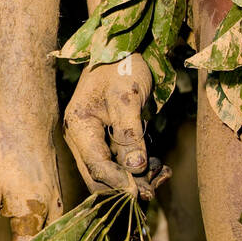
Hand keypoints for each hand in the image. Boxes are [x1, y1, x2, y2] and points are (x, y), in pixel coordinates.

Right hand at [63, 54, 156, 195]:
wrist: (126, 48)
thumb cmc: (122, 67)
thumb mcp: (127, 97)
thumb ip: (129, 133)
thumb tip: (136, 168)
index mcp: (78, 126)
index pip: (95, 166)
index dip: (118, 182)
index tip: (141, 191)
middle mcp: (83, 138)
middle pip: (101, 177)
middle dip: (129, 185)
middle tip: (155, 187)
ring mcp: (98, 140)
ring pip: (115, 174)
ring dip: (139, 178)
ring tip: (162, 171)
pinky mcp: (112, 140)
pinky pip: (125, 164)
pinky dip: (143, 168)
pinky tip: (161, 166)